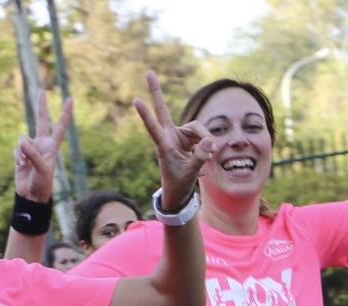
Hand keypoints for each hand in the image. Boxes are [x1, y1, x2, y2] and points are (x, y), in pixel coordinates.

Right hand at [14, 90, 71, 203]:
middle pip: (41, 120)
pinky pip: (16, 148)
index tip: (70, 99)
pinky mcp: (20, 154)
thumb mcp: (42, 169)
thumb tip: (22, 142)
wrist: (31, 195)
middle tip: (42, 90)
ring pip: (22, 139)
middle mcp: (42, 144)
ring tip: (25, 163)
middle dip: (41, 106)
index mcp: (52, 146)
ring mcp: (31, 148)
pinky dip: (16, 156)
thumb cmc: (42, 183)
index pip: (60, 126)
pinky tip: (20, 166)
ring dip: (21, 151)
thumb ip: (33, 154)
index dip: (65, 113)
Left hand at [134, 71, 214, 209]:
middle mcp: (169, 136)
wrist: (179, 191)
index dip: (146, 114)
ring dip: (206, 138)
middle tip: (148, 72)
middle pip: (162, 109)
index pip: (153, 127)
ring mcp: (178, 135)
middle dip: (156, 91)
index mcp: (163, 146)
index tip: (135, 100)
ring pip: (197, 127)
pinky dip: (208, 144)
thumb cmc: (179, 183)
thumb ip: (200, 157)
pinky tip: (209, 155)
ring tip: (211, 155)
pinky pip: (203, 134)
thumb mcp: (190, 173)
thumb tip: (210, 141)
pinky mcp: (188, 137)